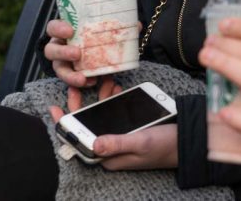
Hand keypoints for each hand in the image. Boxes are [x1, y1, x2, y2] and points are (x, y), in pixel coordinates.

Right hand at [43, 19, 140, 87]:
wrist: (97, 52)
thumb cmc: (95, 37)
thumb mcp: (104, 30)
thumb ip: (118, 27)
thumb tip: (136, 25)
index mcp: (65, 31)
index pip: (53, 27)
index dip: (59, 28)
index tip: (70, 30)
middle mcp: (60, 46)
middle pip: (51, 50)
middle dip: (63, 52)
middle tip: (77, 54)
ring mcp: (62, 62)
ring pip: (58, 69)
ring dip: (69, 74)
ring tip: (83, 78)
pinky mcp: (68, 74)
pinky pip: (69, 80)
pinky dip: (79, 82)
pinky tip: (90, 82)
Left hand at [48, 79, 175, 169]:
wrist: (186, 143)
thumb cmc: (165, 146)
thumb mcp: (141, 142)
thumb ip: (117, 143)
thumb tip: (94, 143)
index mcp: (108, 157)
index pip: (79, 141)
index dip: (65, 125)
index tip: (54, 108)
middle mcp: (110, 149)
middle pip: (87, 126)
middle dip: (82, 105)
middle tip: (77, 87)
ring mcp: (119, 139)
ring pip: (101, 118)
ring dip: (100, 100)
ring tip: (104, 84)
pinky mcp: (128, 131)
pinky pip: (113, 115)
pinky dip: (112, 101)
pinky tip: (115, 90)